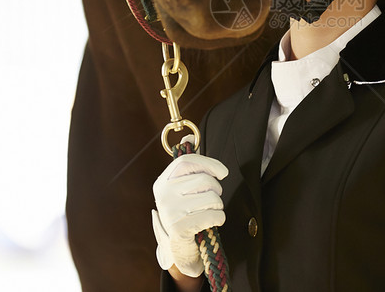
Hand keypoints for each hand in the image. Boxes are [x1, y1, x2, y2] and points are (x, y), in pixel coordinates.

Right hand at [152, 145, 228, 277]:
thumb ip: (189, 164)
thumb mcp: (184, 187)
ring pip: (212, 198)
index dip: (210, 164)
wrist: (181, 247)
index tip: (222, 172)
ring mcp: (169, 212)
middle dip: (216, 190)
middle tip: (211, 200)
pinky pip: (213, 215)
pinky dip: (218, 219)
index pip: (188, 161)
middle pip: (204, 181)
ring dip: (218, 206)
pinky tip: (211, 223)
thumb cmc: (187, 211)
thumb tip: (188, 138)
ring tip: (209, 212)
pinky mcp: (179, 228)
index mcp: (163, 181)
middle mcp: (162, 194)